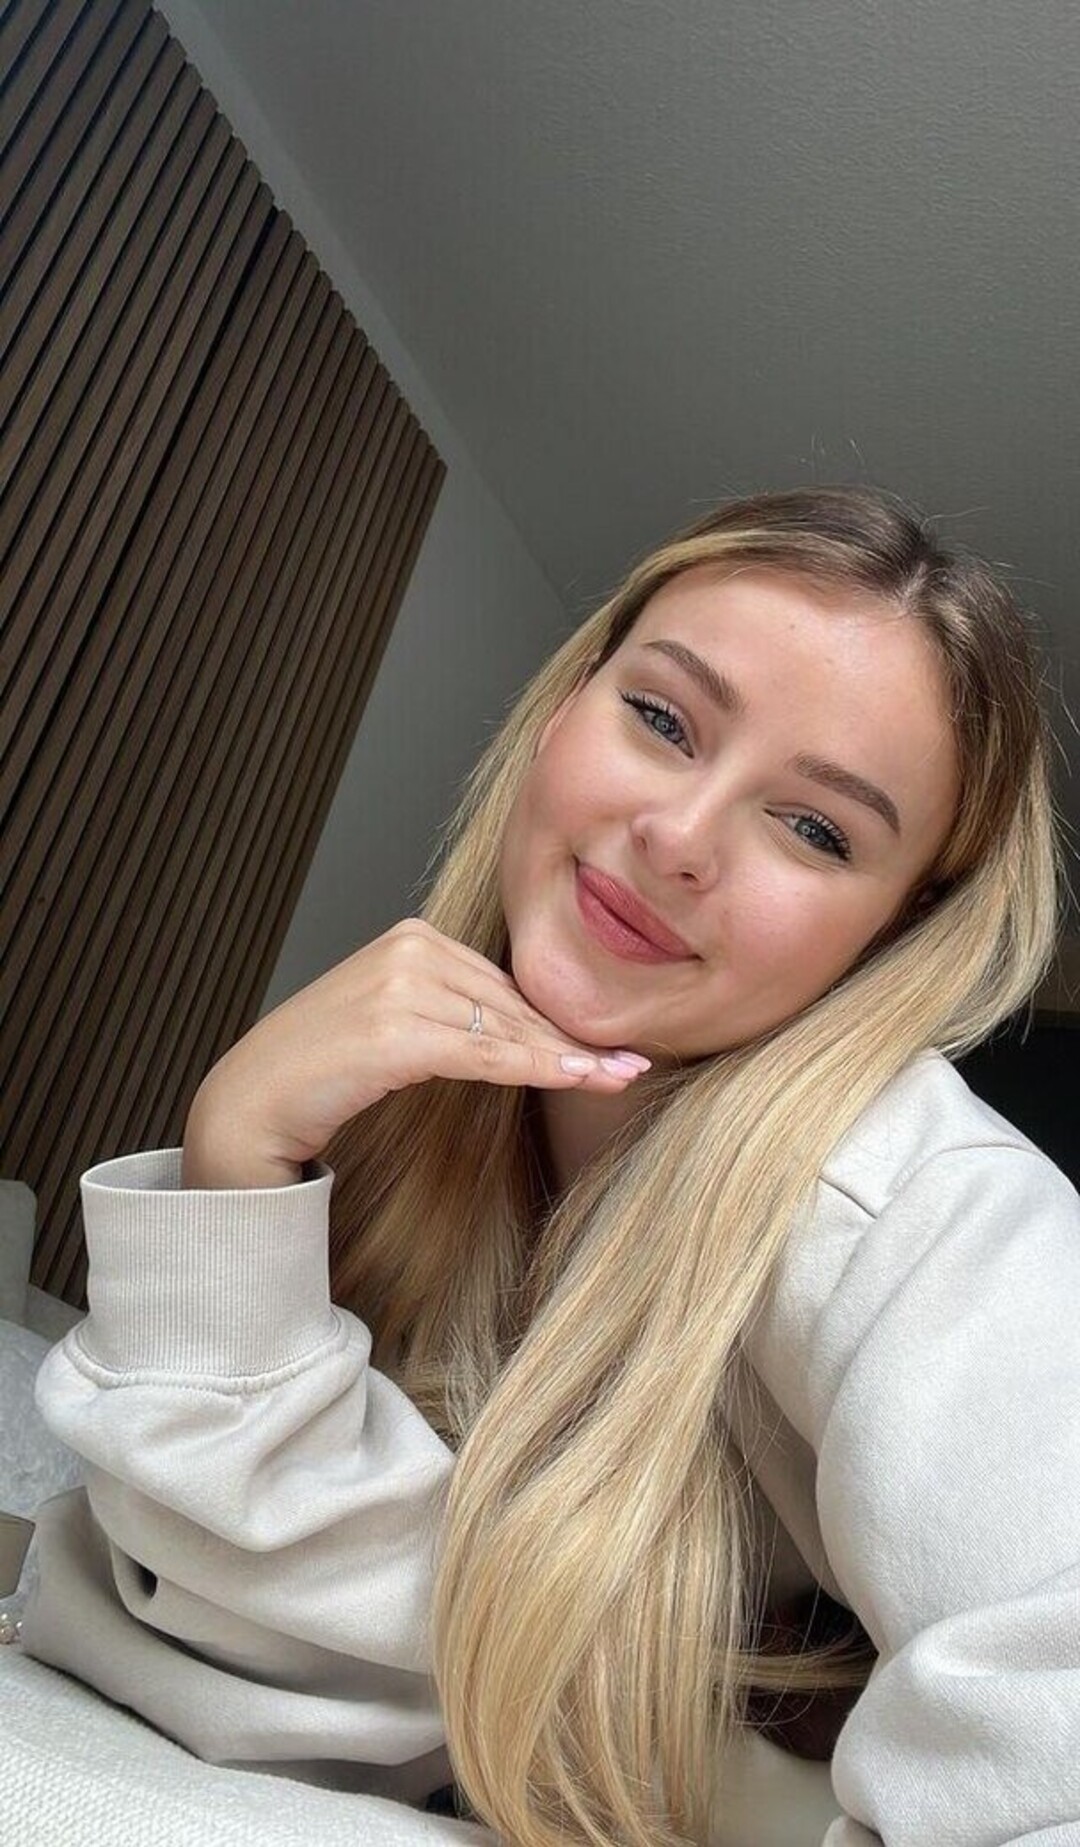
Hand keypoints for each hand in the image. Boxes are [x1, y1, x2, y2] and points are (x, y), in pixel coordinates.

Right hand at [182, 918, 650, 1185]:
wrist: (249, 1105)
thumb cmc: (322, 1074)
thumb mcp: (395, 1028)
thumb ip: (452, 1016)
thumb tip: (524, 1033)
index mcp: (413, 938)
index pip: (504, 985)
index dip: (559, 1019)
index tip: (611, 1044)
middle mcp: (410, 948)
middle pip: (513, 1003)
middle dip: (575, 1038)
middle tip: (634, 1064)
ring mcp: (400, 984)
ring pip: (507, 1028)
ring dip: (568, 1058)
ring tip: (621, 1078)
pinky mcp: (395, 1029)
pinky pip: (486, 1052)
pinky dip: (537, 1067)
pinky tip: (579, 1078)